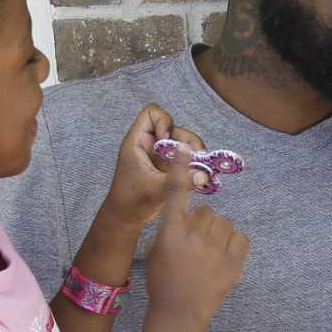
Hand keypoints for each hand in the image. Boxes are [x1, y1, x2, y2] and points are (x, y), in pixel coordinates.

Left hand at [100, 104, 206, 234]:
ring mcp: (159, 155)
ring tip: (201, 170)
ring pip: (182, 143)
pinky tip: (199, 176)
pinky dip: (193, 164)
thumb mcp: (156, 190)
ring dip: (194, 154)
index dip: (164, 122)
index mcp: (138, 142)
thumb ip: (179, 181)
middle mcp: (149, 144)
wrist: (126, 218)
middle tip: (197, 159)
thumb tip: (204, 175)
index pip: (152, 113)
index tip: (168, 142)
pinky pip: (184, 157)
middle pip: (174, 128)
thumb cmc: (131, 201)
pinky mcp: (167, 166)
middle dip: (188, 142)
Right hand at [143, 160, 248, 324]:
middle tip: (194, 246)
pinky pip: (240, 237)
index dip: (180, 170)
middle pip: (206, 211)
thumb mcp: (156, 249)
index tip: (185, 150)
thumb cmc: (164, 280)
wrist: (180, 313)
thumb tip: (191, 213)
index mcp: (170, 232)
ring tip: (207, 255)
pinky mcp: (234, 262)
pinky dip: (233, 244)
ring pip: (224, 223)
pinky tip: (221, 258)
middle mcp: (194, 237)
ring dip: (217, 234)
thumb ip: (172, 227)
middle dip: (202, 223)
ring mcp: (216, 250)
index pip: (175, 194)